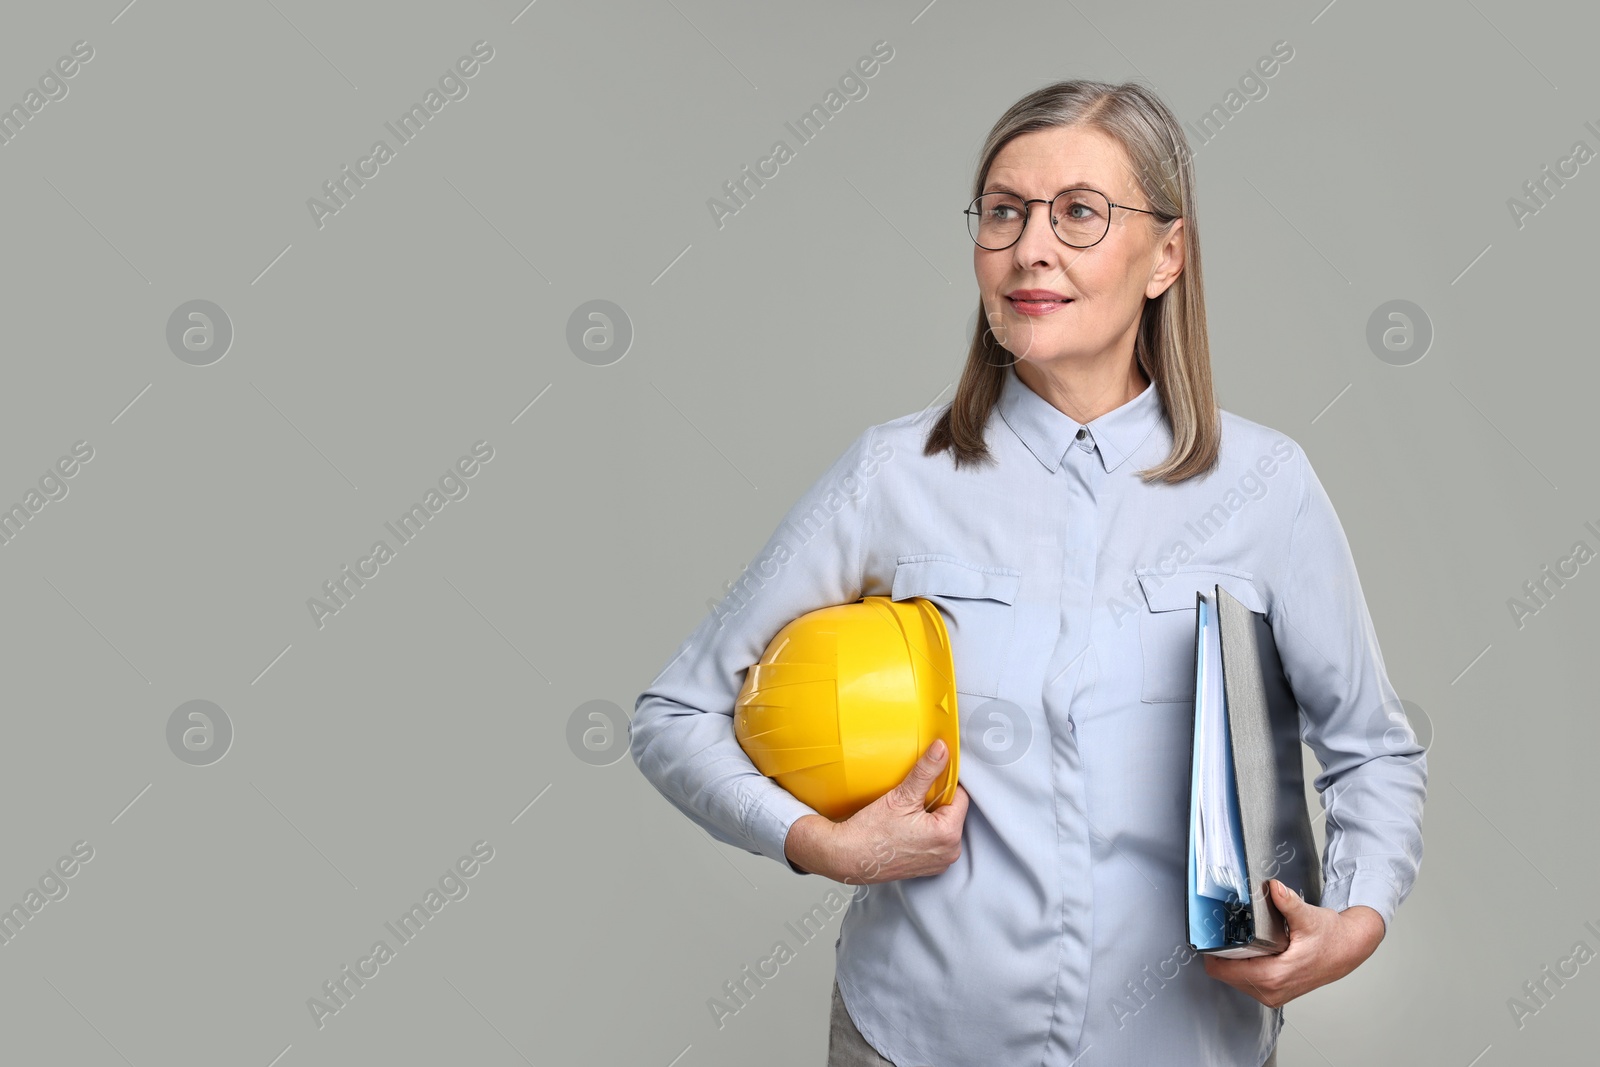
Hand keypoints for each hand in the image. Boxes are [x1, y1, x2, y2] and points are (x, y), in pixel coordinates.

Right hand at [787, 739, 967, 882]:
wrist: (847, 857)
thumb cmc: (870, 834)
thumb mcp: (901, 796)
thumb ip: (926, 771)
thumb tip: (941, 750)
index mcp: (948, 835)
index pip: (960, 796)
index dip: (944, 784)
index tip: (928, 781)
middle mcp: (948, 852)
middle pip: (952, 812)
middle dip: (936, 801)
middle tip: (912, 800)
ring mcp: (938, 862)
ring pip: (942, 826)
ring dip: (929, 816)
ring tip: (906, 814)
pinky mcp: (927, 867)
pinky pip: (933, 840)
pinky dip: (923, 831)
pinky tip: (904, 827)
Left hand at [1202, 879, 1386, 1008]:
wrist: (1348, 949)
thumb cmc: (1331, 938)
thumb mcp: (1309, 917)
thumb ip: (1289, 903)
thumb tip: (1275, 888)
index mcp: (1275, 976)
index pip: (1225, 970)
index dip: (1214, 951)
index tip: (1211, 933)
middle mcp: (1271, 991)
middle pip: (1225, 974)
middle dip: (1223, 952)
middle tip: (1225, 929)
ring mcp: (1272, 994)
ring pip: (1233, 978)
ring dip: (1232, 959)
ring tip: (1239, 937)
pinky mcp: (1274, 992)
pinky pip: (1245, 980)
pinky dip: (1242, 965)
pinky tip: (1249, 948)